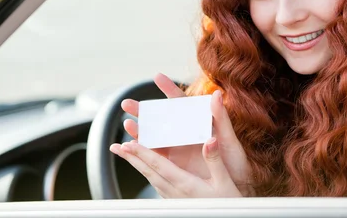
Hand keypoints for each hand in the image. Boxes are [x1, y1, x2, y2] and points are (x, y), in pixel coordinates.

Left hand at [110, 137, 241, 197]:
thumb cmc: (229, 205)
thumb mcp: (226, 181)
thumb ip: (215, 160)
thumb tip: (209, 140)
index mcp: (185, 184)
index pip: (158, 166)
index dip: (142, 154)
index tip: (128, 144)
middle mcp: (176, 192)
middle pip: (148, 172)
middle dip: (132, 159)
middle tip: (117, 147)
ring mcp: (175, 199)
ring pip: (151, 180)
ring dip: (138, 166)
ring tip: (127, 155)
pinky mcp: (178, 203)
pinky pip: (158, 186)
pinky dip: (149, 175)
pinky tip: (148, 172)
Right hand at [113, 73, 253, 196]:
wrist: (236, 188)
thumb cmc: (236, 162)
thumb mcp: (230, 140)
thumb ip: (221, 118)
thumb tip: (216, 94)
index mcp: (197, 124)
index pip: (181, 103)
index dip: (168, 89)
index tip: (157, 77)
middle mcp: (184, 134)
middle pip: (160, 118)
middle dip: (144, 110)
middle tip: (127, 104)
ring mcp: (177, 149)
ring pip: (153, 136)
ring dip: (139, 130)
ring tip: (127, 125)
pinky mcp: (172, 165)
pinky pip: (154, 156)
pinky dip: (141, 151)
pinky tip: (129, 147)